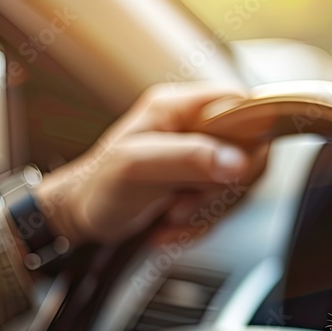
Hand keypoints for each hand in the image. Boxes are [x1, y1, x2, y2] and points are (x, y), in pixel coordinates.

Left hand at [34, 82, 267, 246]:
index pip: (241, 104)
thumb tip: (237, 161)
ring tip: (171, 215)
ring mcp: (198, 157)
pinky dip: (200, 225)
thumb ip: (188, 158)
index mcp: (178, 107)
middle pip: (248, 151)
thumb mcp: (138, 168)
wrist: (82, 218)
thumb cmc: (98, 188)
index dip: (249, 137)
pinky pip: (223, 207)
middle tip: (186, 201)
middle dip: (222, 189)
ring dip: (207, 212)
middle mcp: (193, 128)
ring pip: (238, 184)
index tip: (234, 171)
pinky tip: (171, 226)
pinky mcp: (199, 185)